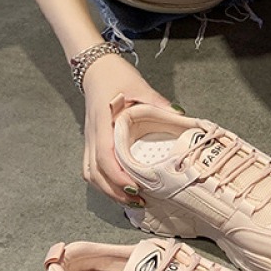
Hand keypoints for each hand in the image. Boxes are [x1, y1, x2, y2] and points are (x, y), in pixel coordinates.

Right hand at [80, 54, 174, 205]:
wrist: (97, 69)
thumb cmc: (118, 77)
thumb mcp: (141, 87)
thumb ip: (159, 104)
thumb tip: (181, 115)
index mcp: (104, 123)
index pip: (105, 157)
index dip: (118, 176)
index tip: (135, 188)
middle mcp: (93, 135)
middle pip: (95, 172)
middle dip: (114, 191)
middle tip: (139, 202)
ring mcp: (90, 140)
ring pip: (91, 174)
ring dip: (107, 190)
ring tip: (131, 200)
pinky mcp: (92, 142)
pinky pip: (92, 168)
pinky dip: (103, 182)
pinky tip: (120, 188)